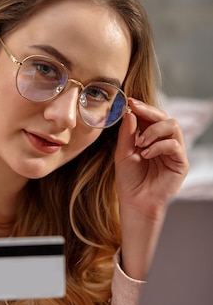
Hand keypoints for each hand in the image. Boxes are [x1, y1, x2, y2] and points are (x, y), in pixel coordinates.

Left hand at [115, 98, 188, 219]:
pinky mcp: (180, 163)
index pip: (150, 117)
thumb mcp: (123, 153)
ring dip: (153, 130)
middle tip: (135, 109)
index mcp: (150, 139)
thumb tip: (130, 112)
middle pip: (164, 117)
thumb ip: (127, 134)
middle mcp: (164, 142)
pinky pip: (174, 145)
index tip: (129, 101)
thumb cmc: (129, 180)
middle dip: (149, 111)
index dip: (142, 107)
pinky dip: (159, 146)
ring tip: (139, 143)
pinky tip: (146, 154)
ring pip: (172, 126)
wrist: (135, 203)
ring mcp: (174, 152)